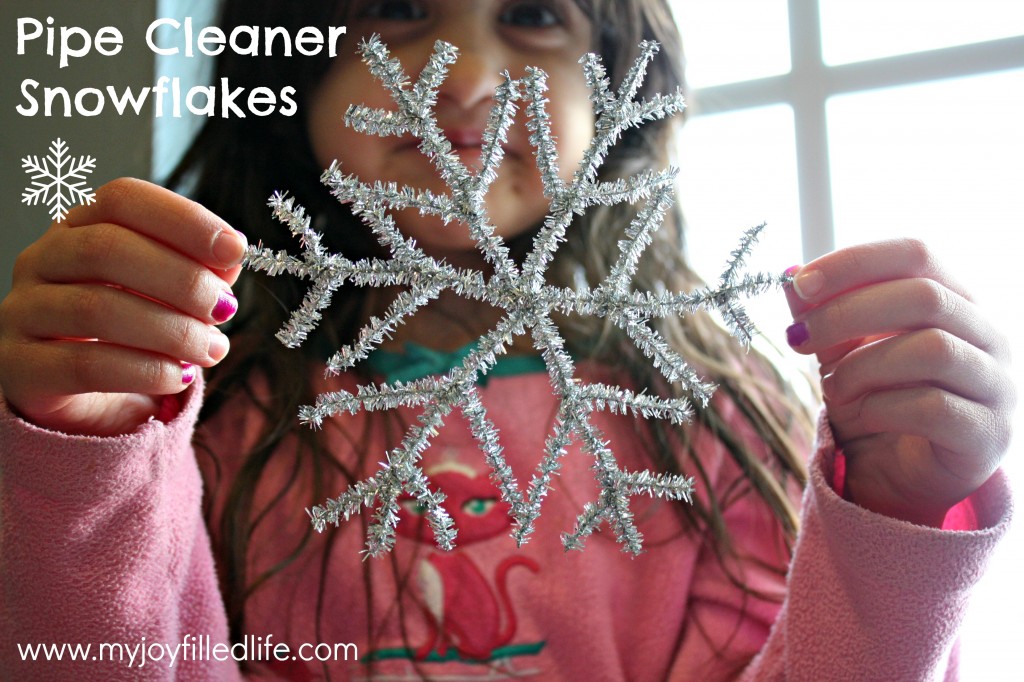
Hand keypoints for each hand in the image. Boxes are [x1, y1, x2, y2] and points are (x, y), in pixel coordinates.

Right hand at [0, 178, 246, 435]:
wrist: (84, 397)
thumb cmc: (132, 331)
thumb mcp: (169, 294)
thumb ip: (199, 269)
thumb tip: (230, 255)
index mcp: (79, 226)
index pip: (122, 199)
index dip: (183, 219)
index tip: (234, 249)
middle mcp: (42, 259)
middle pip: (107, 249)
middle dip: (181, 280)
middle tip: (225, 309)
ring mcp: (24, 311)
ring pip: (97, 309)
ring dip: (171, 331)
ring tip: (212, 349)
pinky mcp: (22, 367)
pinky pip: (86, 365)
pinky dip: (145, 371)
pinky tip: (179, 377)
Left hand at [784, 239, 1014, 526]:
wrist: (898, 477)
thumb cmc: (876, 401)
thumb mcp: (840, 352)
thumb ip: (821, 313)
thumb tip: (791, 277)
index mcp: (956, 300)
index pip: (916, 255)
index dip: (855, 262)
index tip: (800, 284)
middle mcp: (988, 335)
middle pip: (924, 296)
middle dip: (846, 313)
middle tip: (798, 337)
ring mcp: (996, 384)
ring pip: (932, 349)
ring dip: (863, 366)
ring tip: (832, 388)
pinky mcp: (987, 433)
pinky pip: (934, 406)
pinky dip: (882, 408)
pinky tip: (861, 416)